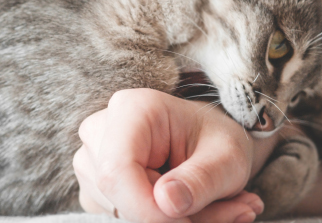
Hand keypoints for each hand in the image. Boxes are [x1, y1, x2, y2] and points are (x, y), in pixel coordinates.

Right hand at [74, 88, 275, 222]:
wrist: (210, 139)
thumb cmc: (218, 140)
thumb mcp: (228, 158)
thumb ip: (201, 180)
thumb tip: (166, 204)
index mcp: (131, 109)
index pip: (117, 172)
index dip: (150, 210)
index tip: (190, 221)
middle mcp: (100, 131)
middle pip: (121, 197)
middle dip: (174, 219)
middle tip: (230, 210)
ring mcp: (91, 159)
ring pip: (122, 213)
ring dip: (172, 222)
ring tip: (213, 205)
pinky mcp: (93, 186)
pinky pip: (119, 218)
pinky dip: (159, 222)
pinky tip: (188, 208)